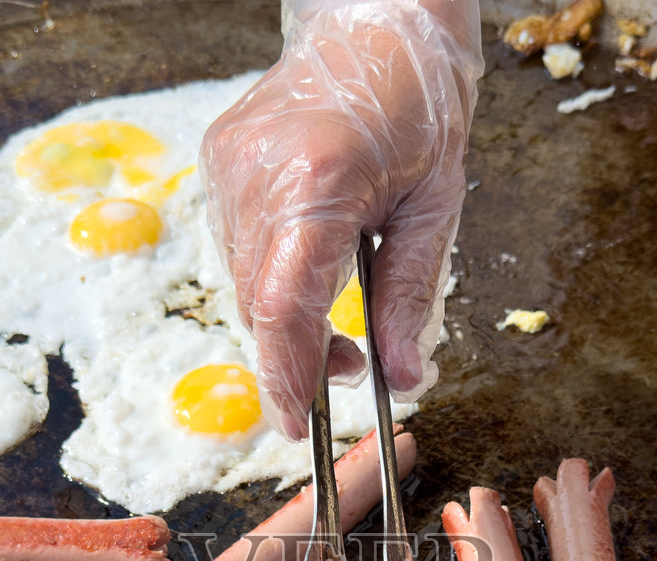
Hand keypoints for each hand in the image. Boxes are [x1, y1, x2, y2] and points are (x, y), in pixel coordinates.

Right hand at [201, 0, 482, 438]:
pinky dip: (272, 273)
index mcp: (319, 184)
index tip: (298, 424)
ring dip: (286, 317)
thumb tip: (406, 377)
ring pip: (244, 281)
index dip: (287, 376)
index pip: (285, 307)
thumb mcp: (437, 206)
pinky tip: (313, 256)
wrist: (377, 21)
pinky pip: (238, 244)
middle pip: (259, 304)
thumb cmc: (418, 102)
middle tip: (352, 371)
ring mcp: (230, 165)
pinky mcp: (219, 160)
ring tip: (339, 320)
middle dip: (298, 355)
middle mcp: (259, 175)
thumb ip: (411, 297)